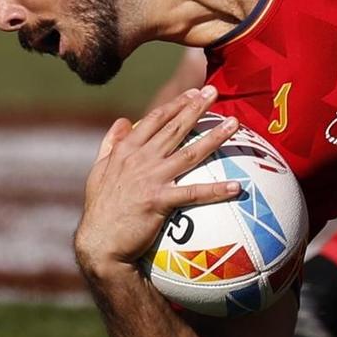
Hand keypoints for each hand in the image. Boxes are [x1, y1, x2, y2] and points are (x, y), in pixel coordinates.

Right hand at [73, 87, 242, 277]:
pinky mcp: (159, 201)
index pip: (154, 120)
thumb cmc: (102, 209)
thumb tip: (122, 120)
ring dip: (214, 137)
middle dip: (196, 108)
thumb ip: (111, 145)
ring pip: (190, 153)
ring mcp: (150, 179)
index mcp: (125, 152)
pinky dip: (216, 190)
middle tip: (215, 92)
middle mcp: (139, 160)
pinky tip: (237, 186)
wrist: (99, 244)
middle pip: (174, 129)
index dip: (175, 104)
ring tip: (235, 124)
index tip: (193, 92)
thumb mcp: (98, 172)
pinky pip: (194, 193)